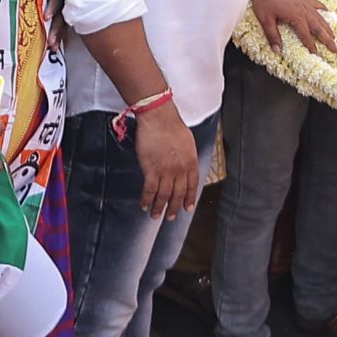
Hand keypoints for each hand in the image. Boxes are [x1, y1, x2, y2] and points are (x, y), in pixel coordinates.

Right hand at [133, 105, 201, 219]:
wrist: (159, 119)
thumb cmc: (172, 125)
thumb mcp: (187, 142)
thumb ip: (186, 156)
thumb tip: (184, 164)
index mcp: (190, 162)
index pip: (192, 185)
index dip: (189, 198)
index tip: (187, 207)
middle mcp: (180, 170)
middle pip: (178, 194)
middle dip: (174, 208)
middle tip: (170, 217)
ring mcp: (166, 172)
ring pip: (164, 196)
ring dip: (159, 208)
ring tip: (155, 215)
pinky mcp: (151, 170)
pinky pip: (150, 190)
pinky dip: (146, 200)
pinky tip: (144, 205)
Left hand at [255, 0, 336, 56]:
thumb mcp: (265, 19)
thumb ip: (272, 35)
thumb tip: (277, 50)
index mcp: (295, 16)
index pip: (306, 35)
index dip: (311, 45)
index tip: (316, 54)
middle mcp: (303, 10)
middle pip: (318, 27)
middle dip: (328, 39)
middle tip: (336, 48)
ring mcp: (304, 3)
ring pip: (319, 17)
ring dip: (328, 27)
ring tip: (334, 36)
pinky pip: (316, 4)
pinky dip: (322, 9)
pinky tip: (327, 11)